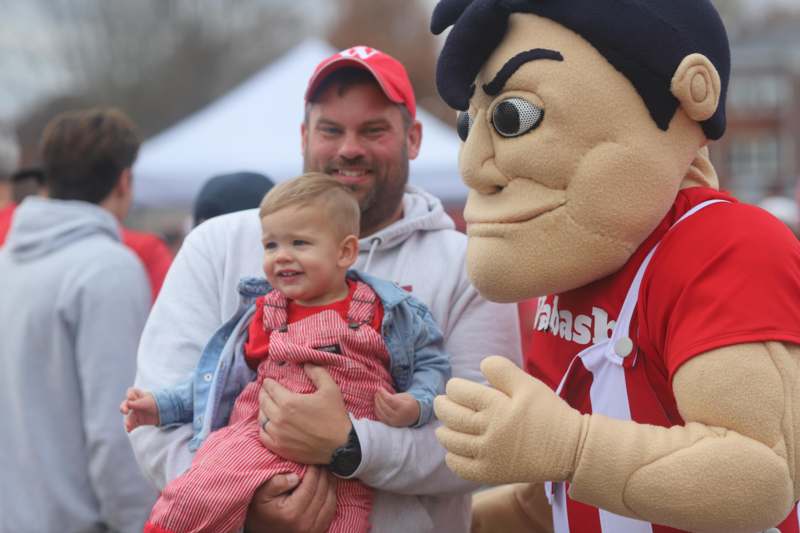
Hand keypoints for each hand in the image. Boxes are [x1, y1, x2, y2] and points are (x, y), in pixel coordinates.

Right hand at [119, 387, 159, 431]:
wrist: (167, 411)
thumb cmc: (157, 403)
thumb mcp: (148, 402)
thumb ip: (138, 403)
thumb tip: (128, 403)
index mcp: (139, 395)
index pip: (130, 392)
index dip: (129, 395)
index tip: (131, 398)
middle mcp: (135, 404)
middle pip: (126, 405)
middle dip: (123, 408)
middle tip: (125, 411)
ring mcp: (137, 412)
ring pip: (129, 416)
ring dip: (127, 420)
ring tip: (128, 425)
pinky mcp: (139, 421)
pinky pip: (132, 424)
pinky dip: (130, 427)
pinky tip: (129, 430)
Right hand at [244, 467, 336, 532]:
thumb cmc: (260, 512)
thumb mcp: (261, 495)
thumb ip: (276, 483)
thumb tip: (295, 476)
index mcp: (292, 512)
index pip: (311, 484)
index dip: (314, 469)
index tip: (312, 458)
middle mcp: (305, 522)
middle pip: (322, 491)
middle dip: (323, 474)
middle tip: (321, 462)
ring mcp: (313, 529)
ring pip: (330, 500)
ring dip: (330, 483)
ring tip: (325, 471)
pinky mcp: (318, 531)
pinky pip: (331, 511)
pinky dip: (332, 496)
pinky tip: (327, 486)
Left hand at [259, 364, 350, 463]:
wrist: (341, 446)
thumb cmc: (335, 416)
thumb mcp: (330, 389)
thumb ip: (317, 372)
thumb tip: (306, 363)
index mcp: (289, 402)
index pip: (270, 388)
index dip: (268, 382)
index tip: (269, 381)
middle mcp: (279, 418)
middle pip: (263, 401)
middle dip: (264, 393)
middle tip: (267, 391)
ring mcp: (277, 435)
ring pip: (261, 418)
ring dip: (263, 410)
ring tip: (268, 406)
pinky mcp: (279, 448)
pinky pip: (263, 435)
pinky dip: (263, 428)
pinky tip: (269, 424)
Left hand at [374, 390, 419, 426]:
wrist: (416, 415)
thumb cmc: (410, 403)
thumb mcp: (405, 396)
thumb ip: (394, 396)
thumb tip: (382, 393)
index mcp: (404, 407)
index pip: (389, 400)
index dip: (383, 393)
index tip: (380, 388)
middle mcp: (398, 416)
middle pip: (384, 406)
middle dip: (379, 398)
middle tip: (377, 392)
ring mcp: (394, 422)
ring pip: (381, 413)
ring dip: (377, 404)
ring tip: (376, 397)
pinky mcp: (390, 424)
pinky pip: (381, 418)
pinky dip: (377, 410)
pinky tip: (377, 404)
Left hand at [434, 356, 586, 484]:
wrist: (570, 448)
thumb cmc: (549, 412)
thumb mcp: (528, 384)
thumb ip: (503, 370)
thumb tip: (481, 363)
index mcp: (496, 406)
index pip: (459, 393)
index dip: (453, 388)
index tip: (455, 387)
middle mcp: (488, 431)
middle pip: (451, 416)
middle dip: (442, 406)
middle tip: (441, 402)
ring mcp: (488, 455)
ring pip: (452, 442)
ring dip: (443, 431)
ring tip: (444, 426)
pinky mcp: (492, 473)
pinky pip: (461, 467)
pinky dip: (452, 458)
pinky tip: (453, 451)